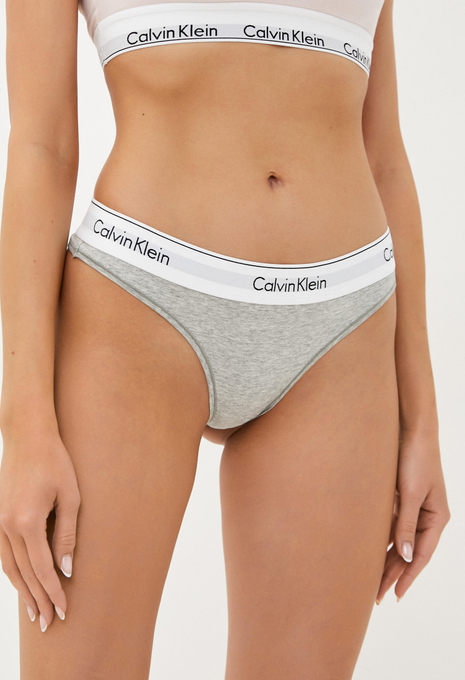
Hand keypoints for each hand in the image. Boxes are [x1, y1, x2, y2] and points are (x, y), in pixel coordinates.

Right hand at [0, 424, 80, 631]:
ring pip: (9, 567)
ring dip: (22, 591)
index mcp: (27, 521)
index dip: (54, 592)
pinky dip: (12, 572)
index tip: (64, 610)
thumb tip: (66, 568)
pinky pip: (2, 554)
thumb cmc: (55, 461)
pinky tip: (22, 583)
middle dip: (38, 599)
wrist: (28, 436)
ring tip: (34, 612)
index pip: (42, 568)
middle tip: (48, 623)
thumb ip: (68, 534)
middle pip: (24, 573)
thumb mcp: (71, 496)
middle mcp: (7, 526)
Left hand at [375, 426, 450, 603]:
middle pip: (409, 552)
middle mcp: (427, 517)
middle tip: (376, 596)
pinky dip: (382, 540)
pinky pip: (393, 526)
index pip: (422, 556)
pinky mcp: (402, 499)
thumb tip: (406, 556)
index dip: (409, 577)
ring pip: (399, 541)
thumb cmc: (415, 458)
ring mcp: (415, 508)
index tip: (396, 596)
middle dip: (394, 574)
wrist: (411, 430)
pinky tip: (369, 552)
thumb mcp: (410, 493)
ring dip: (386, 560)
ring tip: (371, 581)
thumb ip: (406, 524)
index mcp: (436, 518)